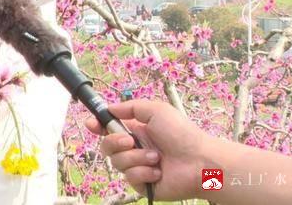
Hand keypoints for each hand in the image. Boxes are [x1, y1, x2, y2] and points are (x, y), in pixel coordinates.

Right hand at [85, 99, 208, 200]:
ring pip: (117, 162)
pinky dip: (144, 172)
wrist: (199, 162)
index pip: (109, 128)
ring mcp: (138, 167)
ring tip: (156, 158)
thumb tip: (110, 108)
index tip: (92, 124)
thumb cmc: (182, 134)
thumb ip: (130, 107)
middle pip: (106, 146)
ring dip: (136, 158)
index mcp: (136, 131)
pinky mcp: (142, 184)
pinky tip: (158, 172)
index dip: (97, 126)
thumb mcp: (156, 110)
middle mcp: (135, 148)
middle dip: (114, 142)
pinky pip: (129, 177)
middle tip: (130, 140)